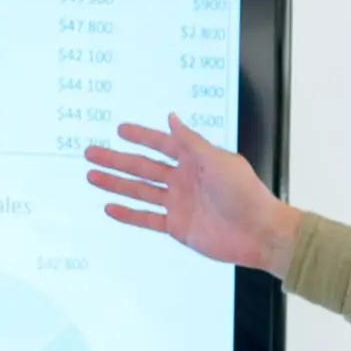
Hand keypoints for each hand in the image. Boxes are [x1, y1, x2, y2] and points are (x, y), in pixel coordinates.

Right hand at [87, 116, 299, 273]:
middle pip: (143, 167)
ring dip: (116, 184)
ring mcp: (179, 204)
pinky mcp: (177, 227)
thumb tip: (171, 117)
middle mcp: (184, 180)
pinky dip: (129, 214)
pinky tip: (109, 207)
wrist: (259, 232)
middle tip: (91, 153)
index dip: (141, 136)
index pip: (162, 144)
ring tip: (91, 176)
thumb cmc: (245, 193)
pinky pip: (147, 219)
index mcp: (196, 160)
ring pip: (140, 191)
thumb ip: (190, 142)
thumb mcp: (217, 160)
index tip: (120, 130)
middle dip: (117, 160)